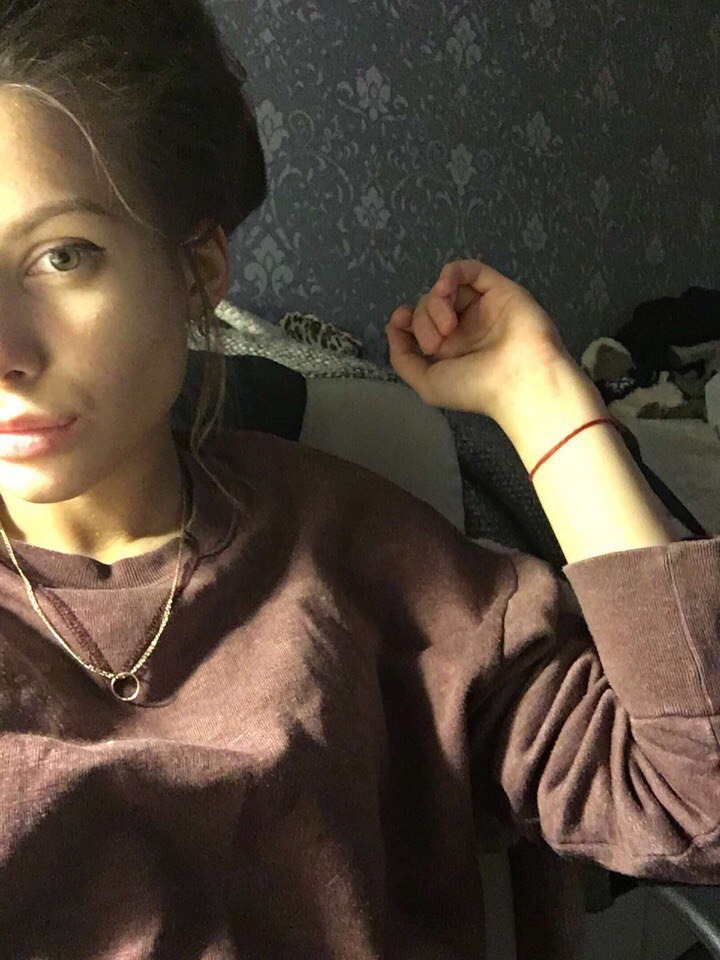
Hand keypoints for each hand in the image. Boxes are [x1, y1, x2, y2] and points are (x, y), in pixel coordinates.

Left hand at [385, 258, 573, 421]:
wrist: (519, 381)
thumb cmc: (475, 388)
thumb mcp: (427, 383)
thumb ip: (403, 357)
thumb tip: (394, 326)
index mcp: (450, 350)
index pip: (420, 322)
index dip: (405, 319)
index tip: (401, 322)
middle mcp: (466, 327)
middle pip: (428, 305)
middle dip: (423, 320)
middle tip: (437, 343)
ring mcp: (482, 307)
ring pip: (445, 289)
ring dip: (435, 303)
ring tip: (447, 327)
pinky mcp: (499, 289)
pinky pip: (469, 269)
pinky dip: (450, 274)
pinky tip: (445, 289)